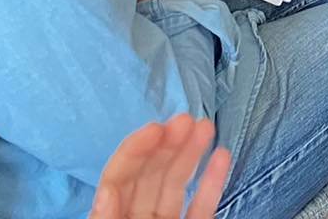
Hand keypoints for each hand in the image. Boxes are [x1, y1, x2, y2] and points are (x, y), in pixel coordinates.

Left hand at [92, 114, 229, 218]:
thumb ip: (106, 218)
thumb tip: (107, 191)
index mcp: (111, 216)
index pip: (119, 178)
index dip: (136, 150)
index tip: (157, 128)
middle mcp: (136, 217)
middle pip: (150, 175)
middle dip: (168, 144)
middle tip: (186, 119)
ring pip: (176, 184)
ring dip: (191, 153)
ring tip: (206, 126)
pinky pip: (201, 206)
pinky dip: (212, 182)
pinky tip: (221, 156)